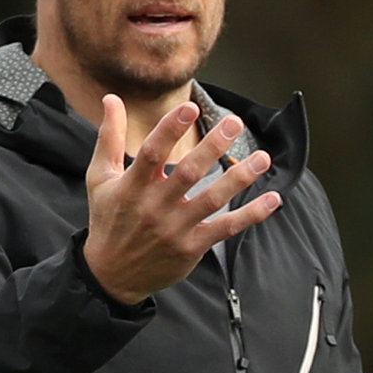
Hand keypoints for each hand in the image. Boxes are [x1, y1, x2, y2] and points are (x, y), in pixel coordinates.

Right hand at [80, 95, 278, 304]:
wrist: (112, 273)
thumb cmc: (109, 219)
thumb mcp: (101, 177)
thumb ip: (109, 137)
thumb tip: (112, 98)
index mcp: (132, 185)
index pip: (152, 152)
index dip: (171, 129)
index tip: (190, 108)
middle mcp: (155, 206)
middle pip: (188, 172)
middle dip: (212, 146)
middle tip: (234, 123)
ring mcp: (175, 228)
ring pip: (212, 199)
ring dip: (240, 178)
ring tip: (262, 158)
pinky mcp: (192, 246)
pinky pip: (226, 228)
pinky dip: (251, 215)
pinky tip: (272, 199)